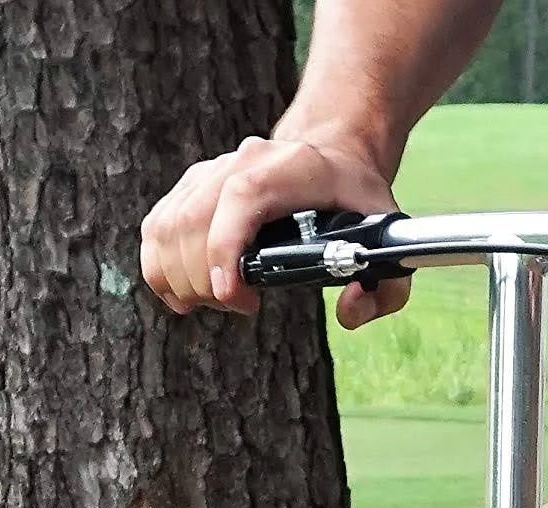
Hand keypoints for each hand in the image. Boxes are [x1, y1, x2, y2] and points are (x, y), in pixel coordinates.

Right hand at [141, 132, 411, 328]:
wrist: (332, 153)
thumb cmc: (359, 203)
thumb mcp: (389, 243)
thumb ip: (384, 290)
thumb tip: (347, 312)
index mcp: (294, 168)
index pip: (242, 196)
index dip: (225, 246)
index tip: (230, 295)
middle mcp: (245, 159)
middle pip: (196, 219)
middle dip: (205, 281)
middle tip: (238, 306)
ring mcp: (214, 170)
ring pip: (169, 225)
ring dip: (181, 279)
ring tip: (215, 302)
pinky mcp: (193, 184)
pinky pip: (158, 226)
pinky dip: (160, 266)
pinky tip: (183, 294)